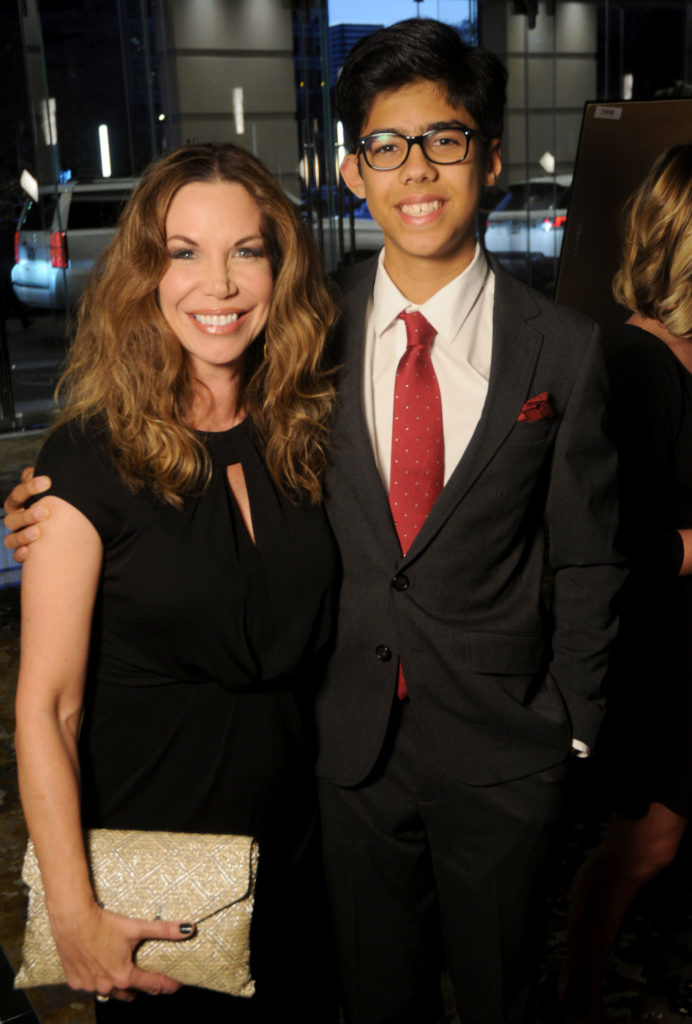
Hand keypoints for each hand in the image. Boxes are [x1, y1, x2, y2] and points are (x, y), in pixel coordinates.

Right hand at [2, 468, 51, 563]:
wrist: (65, 527)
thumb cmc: (55, 503)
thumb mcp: (52, 491)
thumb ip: (43, 481)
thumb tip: (35, 471)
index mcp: (19, 504)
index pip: (18, 495)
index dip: (30, 488)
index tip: (47, 482)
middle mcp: (16, 521)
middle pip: (12, 518)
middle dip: (27, 515)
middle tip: (45, 511)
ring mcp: (17, 537)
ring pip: (11, 538)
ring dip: (23, 535)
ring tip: (39, 532)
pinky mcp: (23, 553)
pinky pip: (17, 556)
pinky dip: (21, 554)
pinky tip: (29, 552)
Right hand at [49, 901, 194, 1000]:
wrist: (73, 919)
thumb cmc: (103, 924)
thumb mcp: (137, 927)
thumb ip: (164, 930)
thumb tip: (189, 928)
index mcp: (124, 976)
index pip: (152, 985)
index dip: (166, 985)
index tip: (175, 985)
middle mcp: (106, 986)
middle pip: (130, 994)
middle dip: (140, 986)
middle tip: (147, 975)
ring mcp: (89, 986)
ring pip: (110, 992)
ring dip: (118, 984)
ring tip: (123, 969)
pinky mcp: (75, 982)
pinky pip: (91, 986)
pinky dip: (98, 980)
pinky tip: (100, 966)